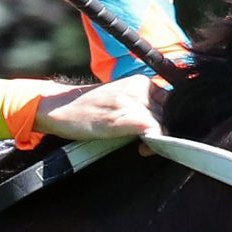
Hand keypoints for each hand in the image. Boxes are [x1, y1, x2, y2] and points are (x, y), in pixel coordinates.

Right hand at [33, 76, 164, 141]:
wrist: (60, 108)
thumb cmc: (89, 108)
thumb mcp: (121, 98)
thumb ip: (142, 105)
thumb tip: (163, 124)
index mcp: (140, 82)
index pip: (171, 102)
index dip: (169, 120)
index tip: (160, 133)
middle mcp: (138, 88)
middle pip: (169, 114)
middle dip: (165, 131)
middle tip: (151, 145)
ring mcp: (131, 102)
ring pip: (163, 123)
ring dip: (159, 140)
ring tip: (144, 148)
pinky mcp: (122, 117)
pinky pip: (151, 130)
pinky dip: (153, 142)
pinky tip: (142, 150)